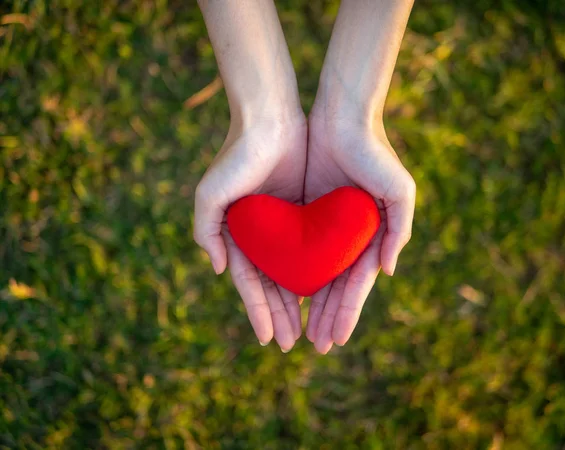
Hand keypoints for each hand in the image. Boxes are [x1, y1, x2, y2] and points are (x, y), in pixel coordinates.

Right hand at [194, 115, 306, 351]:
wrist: (270, 116)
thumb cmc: (237, 154)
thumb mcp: (211, 193)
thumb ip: (206, 231)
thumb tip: (219, 269)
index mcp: (236, 234)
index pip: (248, 283)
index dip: (257, 311)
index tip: (267, 338)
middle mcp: (259, 234)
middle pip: (271, 283)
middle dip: (279, 314)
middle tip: (291, 343)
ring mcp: (282, 225)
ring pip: (292, 271)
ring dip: (298, 301)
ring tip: (308, 329)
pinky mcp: (305, 211)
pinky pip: (312, 248)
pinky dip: (316, 271)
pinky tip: (324, 292)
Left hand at [304, 115, 415, 353]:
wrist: (341, 115)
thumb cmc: (374, 151)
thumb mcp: (398, 191)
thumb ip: (398, 231)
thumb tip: (386, 272)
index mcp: (369, 235)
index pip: (356, 283)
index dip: (347, 312)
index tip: (336, 339)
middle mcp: (346, 236)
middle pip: (334, 285)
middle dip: (327, 316)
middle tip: (316, 346)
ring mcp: (324, 226)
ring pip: (313, 272)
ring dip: (308, 303)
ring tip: (299, 332)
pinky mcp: (303, 211)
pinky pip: (295, 248)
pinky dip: (291, 272)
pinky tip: (284, 293)